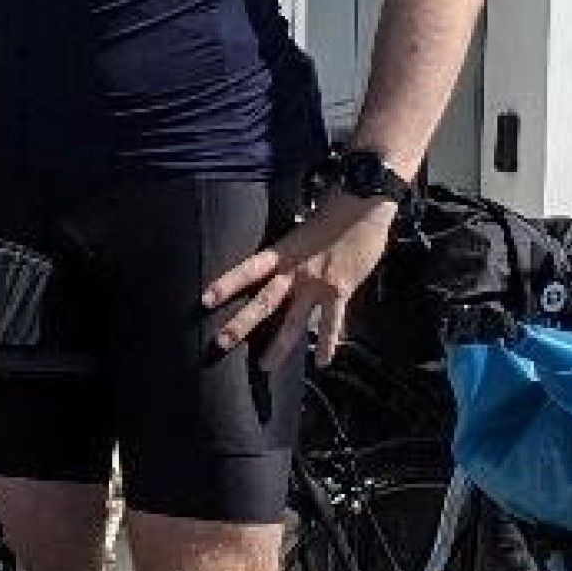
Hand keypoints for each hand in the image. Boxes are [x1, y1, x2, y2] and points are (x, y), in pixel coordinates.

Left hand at [204, 190, 397, 362]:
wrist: (366, 203)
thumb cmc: (334, 209)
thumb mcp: (302, 226)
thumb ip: (290, 247)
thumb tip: (279, 259)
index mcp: (284, 251)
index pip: (249, 269)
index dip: (227, 284)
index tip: (205, 300)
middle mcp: (297, 270)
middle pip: (264, 302)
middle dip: (241, 324)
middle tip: (220, 343)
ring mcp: (318, 283)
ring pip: (294, 322)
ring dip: (279, 346)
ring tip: (264, 367)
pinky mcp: (341, 290)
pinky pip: (332, 324)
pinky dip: (328, 345)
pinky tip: (322, 363)